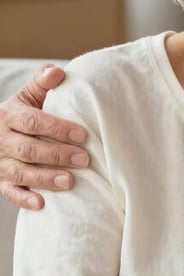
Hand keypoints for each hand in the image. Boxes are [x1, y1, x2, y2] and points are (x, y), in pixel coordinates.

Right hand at [0, 64, 88, 209]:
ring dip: (45, 178)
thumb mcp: (29, 95)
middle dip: (56, 155)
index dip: (57, 128)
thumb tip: (57, 71)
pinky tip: (42, 203)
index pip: (32, 121)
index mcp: (8, 115)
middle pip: (28, 149)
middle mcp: (1, 140)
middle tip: (84, 159)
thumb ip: (42, 82)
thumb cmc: (23, 112)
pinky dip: (24, 199)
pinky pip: (9, 192)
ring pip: (19, 172)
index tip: (82, 133)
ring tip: (70, 181)